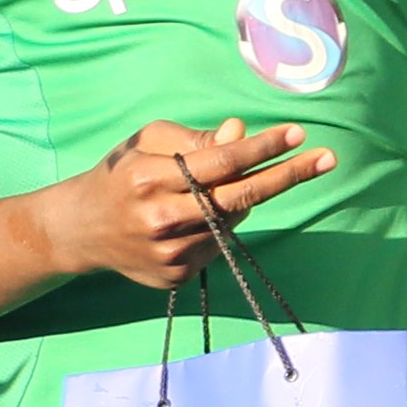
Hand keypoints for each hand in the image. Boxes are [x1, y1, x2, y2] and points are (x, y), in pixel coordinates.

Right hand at [37, 120, 331, 290]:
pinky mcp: (175, 275)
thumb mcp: (147, 143)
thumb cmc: (121, 174)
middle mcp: (159, 218)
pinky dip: (220, 224)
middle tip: (328, 159)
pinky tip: (197, 216)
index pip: (219, 162)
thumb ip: (195, 138)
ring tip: (222, 186)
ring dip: (243, 199)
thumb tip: (240, 132)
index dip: (261, 148)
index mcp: (148, 178)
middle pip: (237, 197)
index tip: (299, 134)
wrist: (79, 230)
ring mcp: (168, 251)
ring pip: (232, 220)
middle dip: (286, 176)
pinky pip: (218, 244)